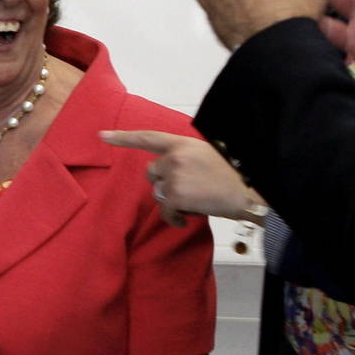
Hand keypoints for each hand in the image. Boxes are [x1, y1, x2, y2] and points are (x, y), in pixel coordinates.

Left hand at [100, 130, 254, 226]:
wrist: (252, 191)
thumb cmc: (235, 175)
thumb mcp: (207, 155)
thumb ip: (185, 157)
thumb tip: (168, 171)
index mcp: (182, 143)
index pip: (148, 137)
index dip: (123, 137)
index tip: (102, 135)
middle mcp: (174, 157)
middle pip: (151, 173)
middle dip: (164, 183)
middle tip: (188, 190)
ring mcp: (174, 176)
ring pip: (158, 193)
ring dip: (172, 202)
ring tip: (195, 202)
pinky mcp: (175, 196)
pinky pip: (165, 211)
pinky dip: (174, 218)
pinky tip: (188, 219)